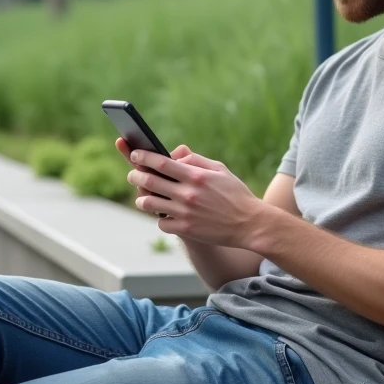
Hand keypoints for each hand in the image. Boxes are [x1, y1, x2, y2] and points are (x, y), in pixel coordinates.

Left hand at [125, 146, 267, 248]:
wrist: (250, 224)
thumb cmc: (235, 194)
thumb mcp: (220, 170)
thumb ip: (196, 160)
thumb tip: (175, 155)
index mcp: (196, 176)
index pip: (161, 162)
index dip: (144, 157)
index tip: (135, 154)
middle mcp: (188, 194)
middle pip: (149, 181)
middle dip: (135, 176)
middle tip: (133, 175)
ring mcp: (185, 213)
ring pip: (149, 204)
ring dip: (142, 199)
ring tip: (144, 197)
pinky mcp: (186, 230)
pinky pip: (161, 223)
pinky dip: (160, 218)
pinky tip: (164, 215)